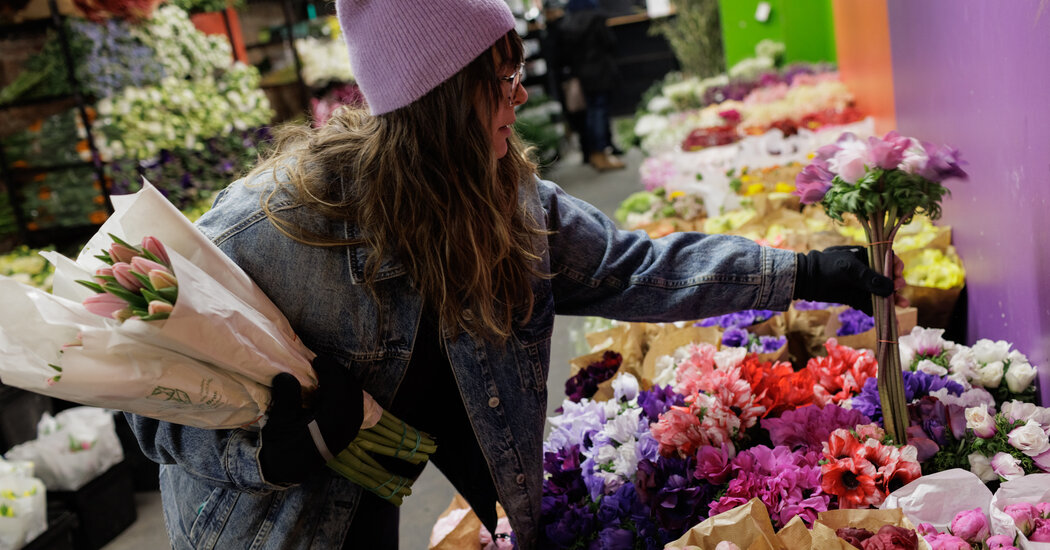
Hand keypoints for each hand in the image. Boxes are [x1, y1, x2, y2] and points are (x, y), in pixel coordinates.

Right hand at [260, 355, 362, 483]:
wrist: (286, 469)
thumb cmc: (281, 444)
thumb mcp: (279, 420)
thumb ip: (286, 397)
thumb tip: (287, 375)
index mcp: (331, 422)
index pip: (339, 387)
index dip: (330, 369)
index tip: (317, 360)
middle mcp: (346, 426)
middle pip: (352, 390)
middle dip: (339, 373)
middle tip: (323, 364)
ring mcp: (350, 430)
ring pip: (357, 398)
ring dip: (345, 382)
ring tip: (329, 374)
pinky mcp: (349, 433)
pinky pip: (356, 407)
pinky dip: (349, 394)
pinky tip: (334, 390)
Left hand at [793, 246, 905, 314]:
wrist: (807, 280)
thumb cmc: (828, 267)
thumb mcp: (850, 269)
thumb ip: (870, 278)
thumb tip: (891, 289)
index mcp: (866, 256)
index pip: (888, 259)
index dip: (896, 266)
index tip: (897, 273)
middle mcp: (867, 271)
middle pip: (887, 278)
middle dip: (896, 283)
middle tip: (898, 288)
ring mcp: (862, 285)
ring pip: (881, 293)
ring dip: (892, 299)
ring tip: (902, 304)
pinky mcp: (856, 298)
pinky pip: (871, 305)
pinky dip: (880, 311)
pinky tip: (890, 318)